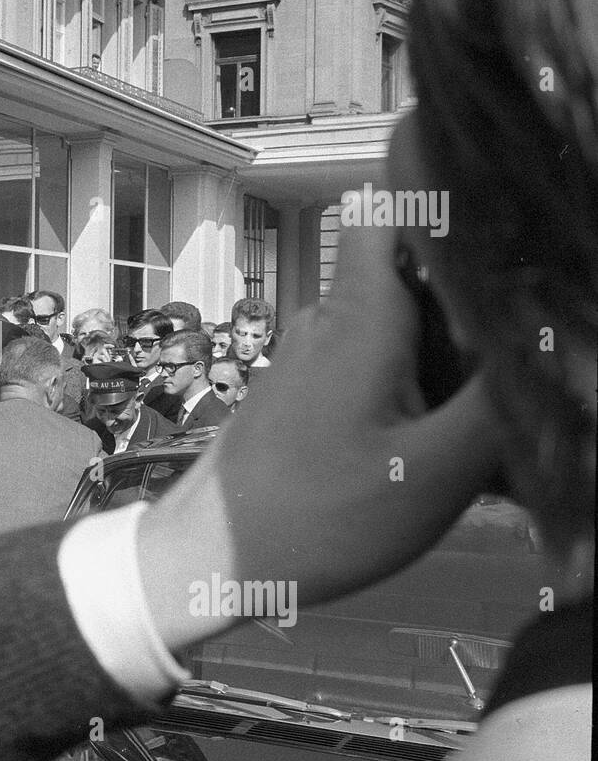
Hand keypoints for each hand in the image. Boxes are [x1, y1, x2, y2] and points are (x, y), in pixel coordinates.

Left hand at [135, 217, 506, 649]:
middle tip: (526, 362)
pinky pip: (374, 371)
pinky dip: (416, 396)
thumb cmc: (318, 519)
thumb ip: (497, 402)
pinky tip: (445, 452)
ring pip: (400, 331)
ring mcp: (312, 358)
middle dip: (475, 308)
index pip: (392, 206)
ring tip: (493, 421)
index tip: (506, 234)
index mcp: (360, 316)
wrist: (207, 561)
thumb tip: (553, 342)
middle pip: (416, 276)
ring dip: (449, 364)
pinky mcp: (305, 394)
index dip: (447, 199)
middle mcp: (330, 321)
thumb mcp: (434, 472)